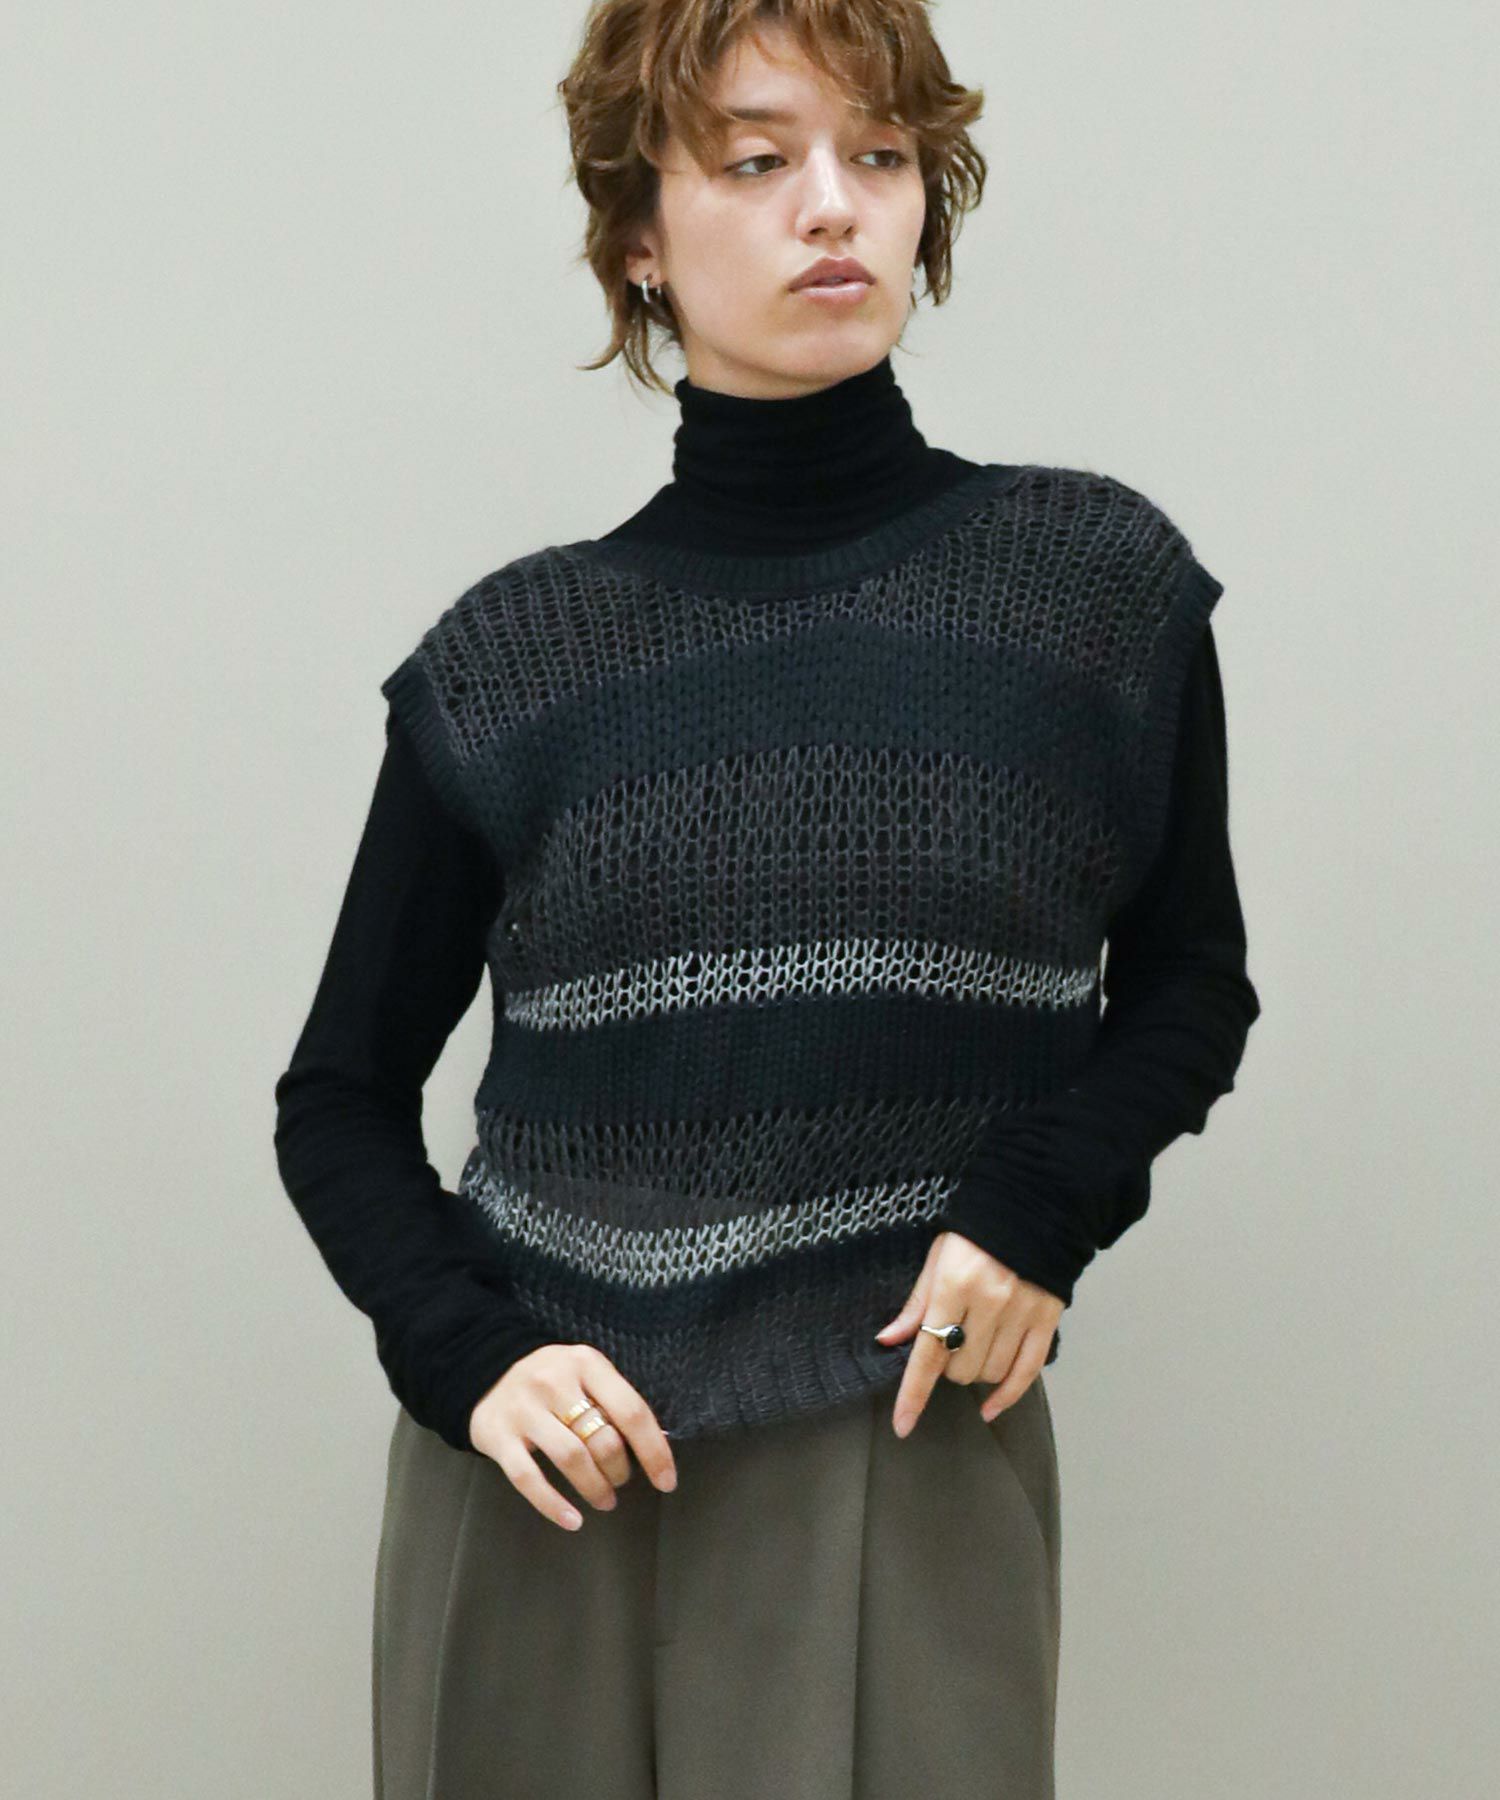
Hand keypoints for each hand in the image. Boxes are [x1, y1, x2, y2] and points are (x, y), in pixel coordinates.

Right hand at [468, 1342, 678, 1529]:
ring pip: (571, 1458)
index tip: (666, 1481)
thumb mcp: (585, 1373)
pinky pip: (528, 1478)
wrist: (485, 1370)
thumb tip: (659, 1443)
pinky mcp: (497, 1436)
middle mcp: (554, 1382)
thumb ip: (615, 1401)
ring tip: (604, 1499)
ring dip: (595, 1487)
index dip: (654, 1451)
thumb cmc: (552, 1380)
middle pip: (602, 1438)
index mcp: (586, 1363)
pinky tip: (572, 1520)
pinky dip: (553, 1504)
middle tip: (621, 1481)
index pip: (631, 1411)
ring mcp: (524, 1409)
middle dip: (620, 1470)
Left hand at [875, 1231, 1062, 1436]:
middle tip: (950, 1342)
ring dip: (975, 1373)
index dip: (913, 1394)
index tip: (903, 1425)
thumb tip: (890, 1340)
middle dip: (948, 1367)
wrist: (1032, 1206)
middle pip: (960, 1367)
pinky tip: (991, 1406)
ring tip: (973, 1348)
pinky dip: (1008, 1395)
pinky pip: (1027, 1372)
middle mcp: (990, 1301)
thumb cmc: (976, 1232)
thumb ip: (916, 1304)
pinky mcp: (1047, 1319)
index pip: (929, 1352)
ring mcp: (1022, 1312)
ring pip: (991, 1372)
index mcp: (955, 1284)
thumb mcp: (937, 1258)